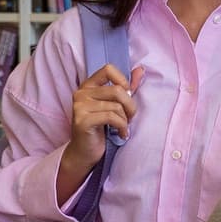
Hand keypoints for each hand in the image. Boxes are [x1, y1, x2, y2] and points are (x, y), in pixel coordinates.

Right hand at [58, 64, 145, 200]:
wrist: (86, 152)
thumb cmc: (102, 128)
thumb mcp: (115, 105)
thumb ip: (127, 87)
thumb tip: (141, 69)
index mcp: (88, 86)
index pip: (108, 69)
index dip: (123, 81)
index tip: (127, 97)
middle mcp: (81, 93)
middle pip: (117, 90)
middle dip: (130, 106)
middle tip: (130, 118)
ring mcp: (79, 106)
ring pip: (116, 105)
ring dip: (125, 119)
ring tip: (123, 128)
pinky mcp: (82, 120)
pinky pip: (111, 117)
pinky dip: (122, 127)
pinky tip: (121, 135)